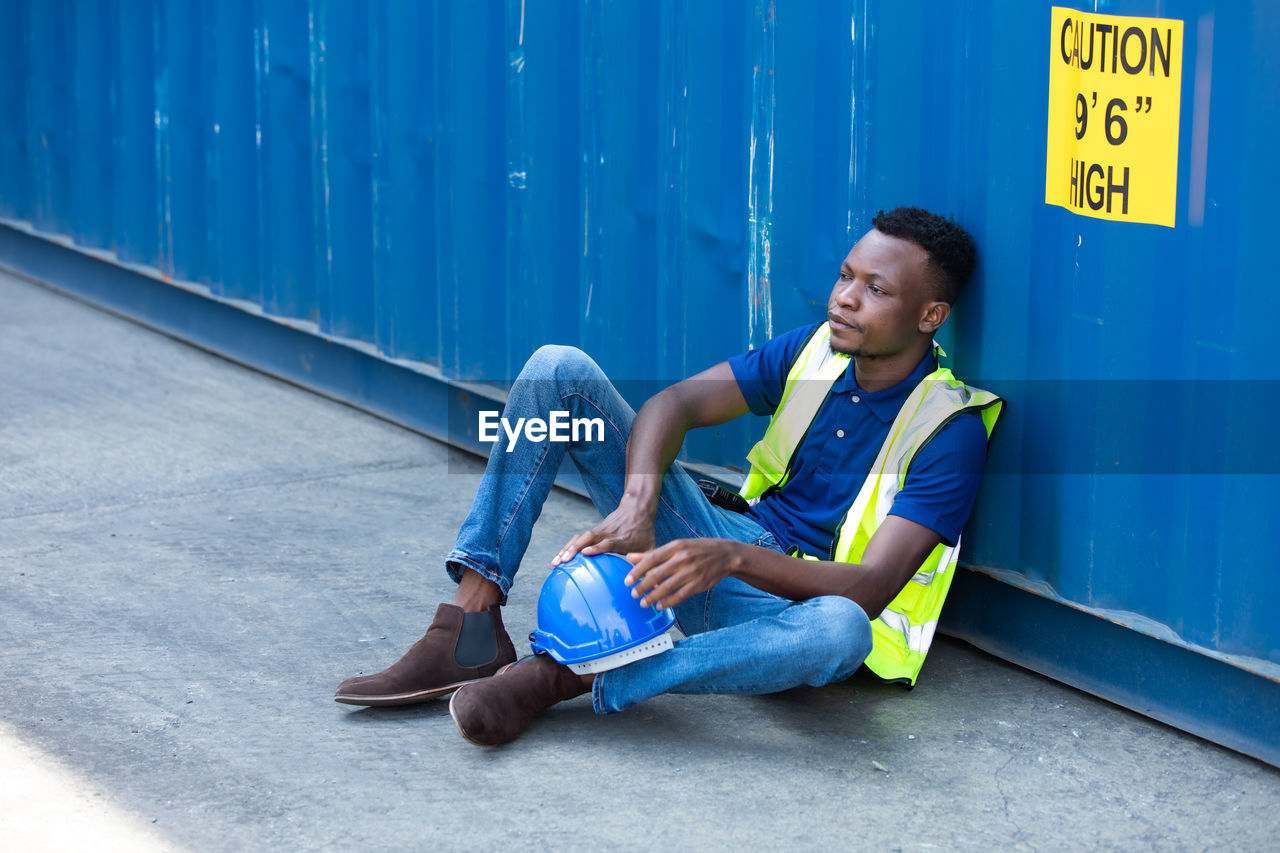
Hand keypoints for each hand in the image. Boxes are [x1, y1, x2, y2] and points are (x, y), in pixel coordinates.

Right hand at [552, 498, 655, 565]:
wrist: (636, 508)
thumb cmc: (644, 531)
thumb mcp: (650, 546)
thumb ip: (648, 564)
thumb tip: (652, 586)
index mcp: (623, 539)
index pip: (608, 543)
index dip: (597, 547)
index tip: (586, 553)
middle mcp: (608, 534)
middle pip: (589, 539)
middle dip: (574, 549)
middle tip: (562, 561)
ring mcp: (599, 531)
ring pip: (580, 538)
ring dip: (567, 549)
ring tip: (555, 563)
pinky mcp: (594, 531)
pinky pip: (578, 539)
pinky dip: (567, 547)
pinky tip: (558, 558)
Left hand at [623, 538, 743, 608]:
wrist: (725, 555)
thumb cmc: (697, 549)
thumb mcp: (676, 546)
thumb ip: (653, 553)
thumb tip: (631, 557)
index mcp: (675, 547)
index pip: (651, 559)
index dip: (637, 570)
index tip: (627, 580)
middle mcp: (682, 559)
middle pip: (657, 574)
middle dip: (642, 586)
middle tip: (633, 593)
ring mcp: (691, 572)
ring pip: (667, 587)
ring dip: (653, 597)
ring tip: (643, 603)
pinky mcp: (699, 584)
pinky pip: (680, 596)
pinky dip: (668, 602)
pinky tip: (660, 606)